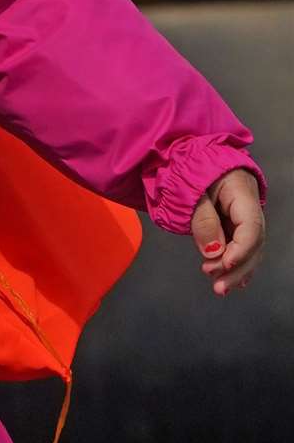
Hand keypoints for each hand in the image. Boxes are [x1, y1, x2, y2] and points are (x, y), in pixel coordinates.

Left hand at [190, 169, 264, 296]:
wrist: (190, 155)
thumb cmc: (189, 167)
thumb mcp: (190, 188)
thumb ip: (202, 219)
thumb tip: (213, 253)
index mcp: (242, 192)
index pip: (251, 226)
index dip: (241, 249)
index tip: (224, 264)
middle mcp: (249, 206)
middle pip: (253, 243)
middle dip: (238, 268)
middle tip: (218, 286)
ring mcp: (244, 216)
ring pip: (249, 249)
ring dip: (236, 271)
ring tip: (219, 288)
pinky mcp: (235, 223)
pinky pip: (240, 247)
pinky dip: (235, 264)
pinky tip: (229, 281)